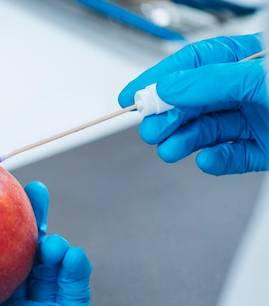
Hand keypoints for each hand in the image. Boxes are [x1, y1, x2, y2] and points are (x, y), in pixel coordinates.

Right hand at [118, 33, 268, 174]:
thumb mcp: (259, 79)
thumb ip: (211, 81)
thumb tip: (168, 86)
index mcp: (248, 61)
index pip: (193, 63)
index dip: (159, 79)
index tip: (132, 96)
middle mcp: (249, 89)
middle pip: (193, 102)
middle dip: (167, 118)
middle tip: (151, 130)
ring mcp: (256, 120)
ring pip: (207, 132)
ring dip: (184, 142)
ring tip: (170, 150)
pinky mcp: (264, 149)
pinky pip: (231, 157)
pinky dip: (216, 161)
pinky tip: (208, 160)